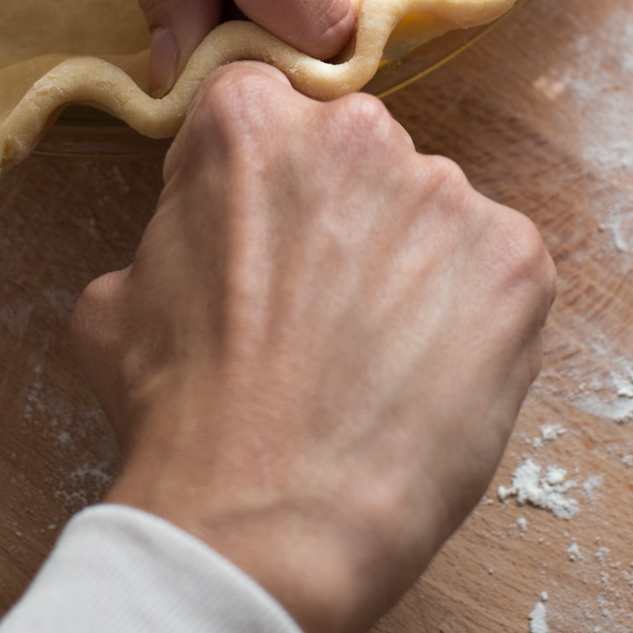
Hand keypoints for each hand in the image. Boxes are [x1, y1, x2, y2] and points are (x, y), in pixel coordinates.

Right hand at [71, 64, 555, 632]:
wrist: (262, 523)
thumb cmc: (181, 413)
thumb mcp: (116, 294)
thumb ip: (172, 226)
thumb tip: (199, 234)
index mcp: (250, 118)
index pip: (268, 110)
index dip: (263, 180)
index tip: (265, 234)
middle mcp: (355, 129)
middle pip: (356, 154)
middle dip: (342, 214)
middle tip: (319, 305)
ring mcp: (446, 190)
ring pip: (429, 212)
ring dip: (409, 266)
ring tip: (375, 357)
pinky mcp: (516, 258)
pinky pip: (494, 268)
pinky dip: (471, 314)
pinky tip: (427, 374)